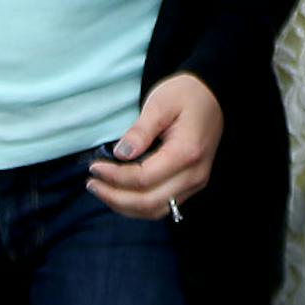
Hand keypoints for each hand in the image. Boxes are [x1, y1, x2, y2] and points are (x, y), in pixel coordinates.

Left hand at [87, 71, 222, 219]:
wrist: (212, 95)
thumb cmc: (185, 94)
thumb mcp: (160, 103)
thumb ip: (140, 131)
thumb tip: (120, 154)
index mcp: (187, 152)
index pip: (145, 178)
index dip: (115, 177)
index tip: (94, 167)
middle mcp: (194, 174)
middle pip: (149, 202)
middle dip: (116, 197)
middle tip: (92, 184)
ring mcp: (195, 183)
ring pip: (156, 210)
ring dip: (125, 206)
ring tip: (101, 191)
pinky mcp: (191, 185)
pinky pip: (163, 205)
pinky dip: (138, 205)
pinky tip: (120, 193)